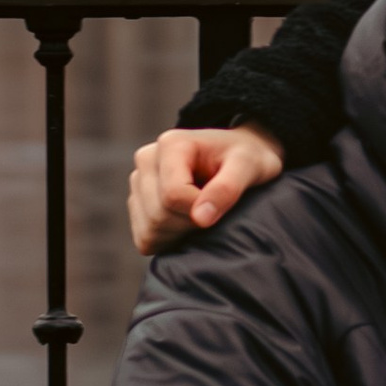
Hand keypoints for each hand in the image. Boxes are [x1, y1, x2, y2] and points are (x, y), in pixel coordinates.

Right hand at [128, 124, 283, 254]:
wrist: (237, 158)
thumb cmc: (245, 158)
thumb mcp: (248, 166)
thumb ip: (227, 188)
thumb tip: (200, 219)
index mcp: (171, 144)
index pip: (173, 195)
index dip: (199, 209)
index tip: (220, 203)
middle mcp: (147, 159)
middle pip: (158, 215)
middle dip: (190, 222)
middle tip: (214, 208)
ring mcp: (138, 182)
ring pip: (149, 230)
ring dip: (180, 233)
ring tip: (202, 212)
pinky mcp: (137, 204)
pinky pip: (145, 239)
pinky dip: (168, 241)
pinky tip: (188, 223)